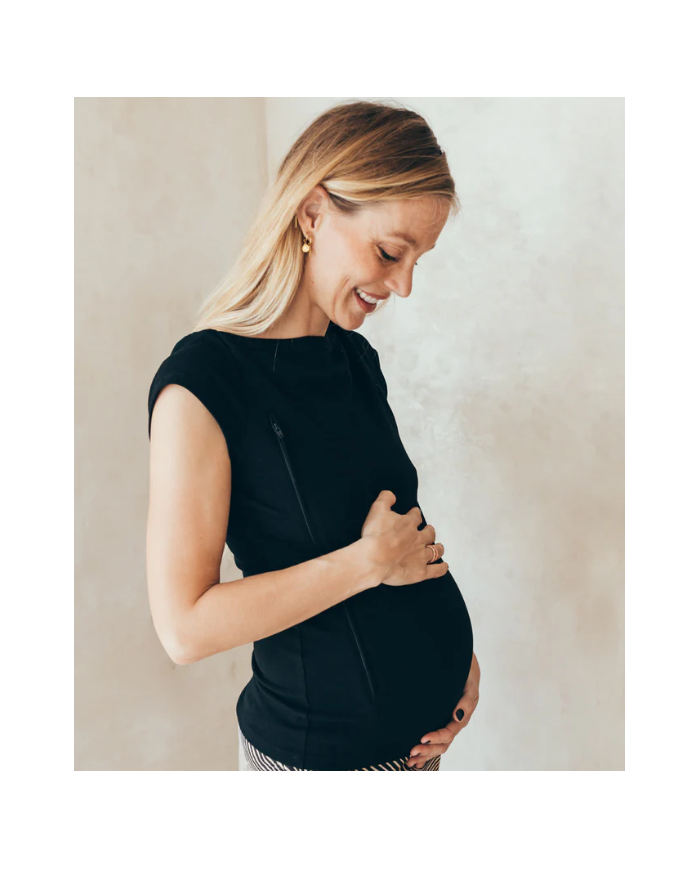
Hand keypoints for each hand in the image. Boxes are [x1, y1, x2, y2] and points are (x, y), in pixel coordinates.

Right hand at [361, 490, 448, 586]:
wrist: (375, 558)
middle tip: (428, 531)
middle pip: (429, 533)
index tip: (414, 514)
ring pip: (435, 551)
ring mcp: (421, 556)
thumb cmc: (375, 534)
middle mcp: (418, 539)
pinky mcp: (420, 571)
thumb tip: (392, 495)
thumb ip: (386, 499)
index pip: (415, 516)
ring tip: (439, 547)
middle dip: (429, 531)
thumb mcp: (377, 509)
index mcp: (409, 523)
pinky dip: (441, 568)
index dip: (415, 514)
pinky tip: (444, 566)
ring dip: (438, 548)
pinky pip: (435, 570)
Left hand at [406, 652, 480, 767]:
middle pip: (443, 743)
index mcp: (462, 715)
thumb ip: (466, 701)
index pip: (449, 732)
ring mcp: (447, 722)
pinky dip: (425, 751)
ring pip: (438, 745)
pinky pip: (434, 740)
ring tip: (409, 760)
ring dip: (425, 754)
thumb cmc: (465, 671)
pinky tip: (414, 760)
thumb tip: (457, 717)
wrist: (462, 663)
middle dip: (427, 751)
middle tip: (411, 753)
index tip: (422, 739)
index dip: (436, 737)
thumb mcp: (469, 683)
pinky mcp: (439, 720)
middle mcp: (454, 722)